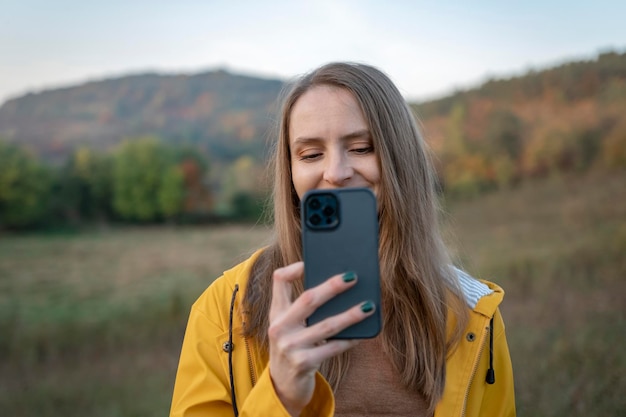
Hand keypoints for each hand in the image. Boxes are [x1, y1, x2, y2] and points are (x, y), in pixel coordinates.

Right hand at [268, 262, 374, 415]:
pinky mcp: (303, 363)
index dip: (293, 268)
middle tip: (353, 277)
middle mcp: (279, 327)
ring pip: (326, 325)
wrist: (282, 386)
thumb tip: (338, 286)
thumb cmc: (292, 347)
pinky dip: (349, 340)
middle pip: (308, 300)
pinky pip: (333, 348)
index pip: (278, 281)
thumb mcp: (289, 326)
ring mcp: (290, 346)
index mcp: (276, 312)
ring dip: (350, 315)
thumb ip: (302, 308)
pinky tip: (362, 334)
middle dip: (332, 287)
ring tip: (368, 306)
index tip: (309, 262)